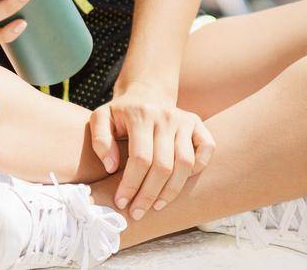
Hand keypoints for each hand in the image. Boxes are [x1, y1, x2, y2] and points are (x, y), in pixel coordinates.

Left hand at [89, 85, 215, 219]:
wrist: (145, 93)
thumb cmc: (121, 113)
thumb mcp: (101, 119)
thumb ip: (100, 140)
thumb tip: (112, 167)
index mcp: (140, 115)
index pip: (140, 158)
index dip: (131, 184)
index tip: (121, 202)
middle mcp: (166, 116)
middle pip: (163, 165)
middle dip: (149, 194)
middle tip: (137, 212)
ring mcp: (184, 120)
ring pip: (185, 164)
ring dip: (171, 191)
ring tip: (155, 206)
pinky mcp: (198, 124)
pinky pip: (206, 151)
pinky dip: (198, 169)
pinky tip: (179, 182)